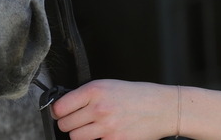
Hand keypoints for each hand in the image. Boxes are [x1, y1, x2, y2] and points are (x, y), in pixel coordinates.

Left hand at [51, 79, 178, 139]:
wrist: (162, 108)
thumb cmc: (137, 95)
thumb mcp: (109, 85)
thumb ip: (87, 95)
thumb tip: (65, 106)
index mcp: (95, 90)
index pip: (60, 107)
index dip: (58, 111)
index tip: (60, 112)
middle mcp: (99, 108)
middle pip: (65, 125)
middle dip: (69, 124)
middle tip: (77, 121)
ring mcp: (106, 127)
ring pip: (75, 138)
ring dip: (80, 134)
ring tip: (91, 128)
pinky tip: (103, 134)